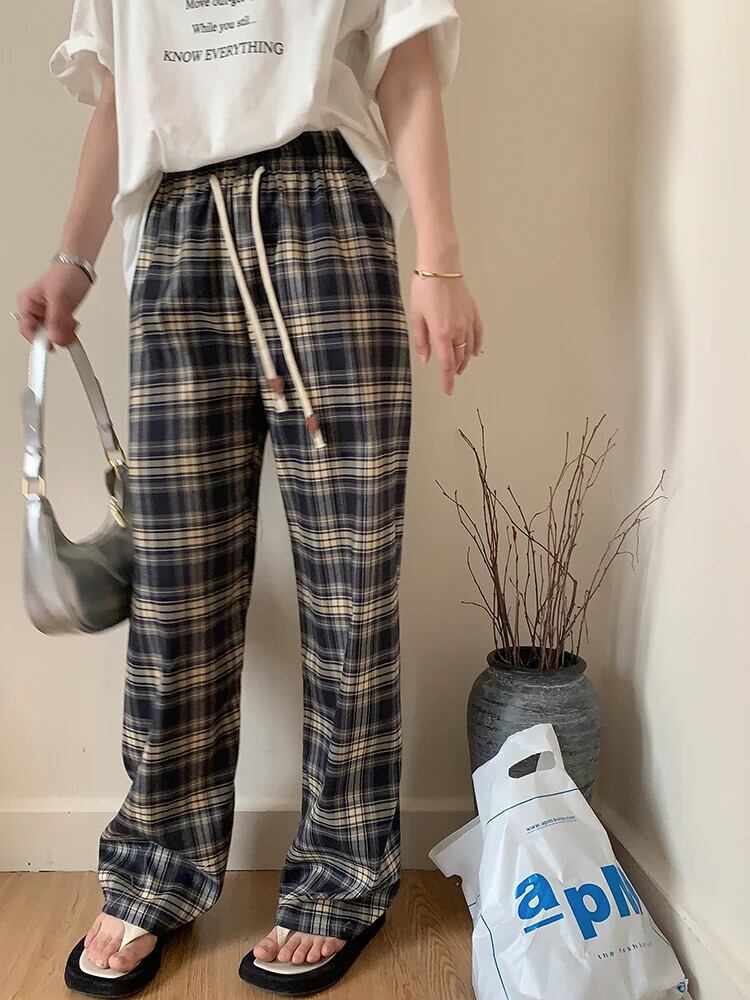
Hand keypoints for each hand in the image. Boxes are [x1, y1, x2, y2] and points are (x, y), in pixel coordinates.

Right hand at [14, 261, 91, 349]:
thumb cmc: (66, 274)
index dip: (39, 342)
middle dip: (56, 334)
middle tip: (66, 327)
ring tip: (70, 320)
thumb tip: (55, 339)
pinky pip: (61, 331)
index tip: (51, 349)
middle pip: (41, 335)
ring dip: (64, 332)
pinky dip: (69, 330)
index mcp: (27, 304)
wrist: (80, 268)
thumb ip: (56, 320)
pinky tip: (72, 321)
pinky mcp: (58, 316)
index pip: (27, 331)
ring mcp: (46, 314)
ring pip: (53, 335)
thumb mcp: (60, 298)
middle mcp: (34, 310)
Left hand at [410, 274, 482, 394]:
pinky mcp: (473, 312)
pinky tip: (474, 351)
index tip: (448, 390)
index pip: (446, 364)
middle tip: (449, 377)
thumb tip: (426, 358)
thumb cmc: (425, 287)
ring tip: (459, 367)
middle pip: (458, 358)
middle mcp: (457, 329)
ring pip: (469, 349)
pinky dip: (477, 345)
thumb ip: (422, 340)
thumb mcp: (416, 316)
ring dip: (464, 361)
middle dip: (454, 370)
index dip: (447, 380)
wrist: (440, 266)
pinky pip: (478, 334)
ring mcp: (467, 321)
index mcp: (441, 332)